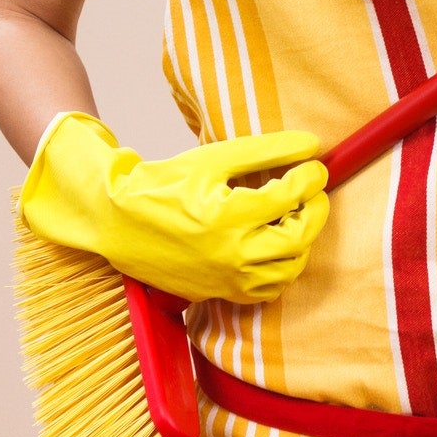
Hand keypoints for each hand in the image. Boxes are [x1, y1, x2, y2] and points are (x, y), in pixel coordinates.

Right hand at [17, 113, 330, 302]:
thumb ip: (265, 151)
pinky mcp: (220, 292)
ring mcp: (227, 279)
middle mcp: (231, 254)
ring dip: (302, 242)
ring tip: (295, 216)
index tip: (315, 165)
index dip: (311, 177)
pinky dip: (282, 270)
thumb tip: (310, 144)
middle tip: (314, 192)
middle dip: (316, 211)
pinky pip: (267, 291)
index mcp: (229, 216)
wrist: (120, 222)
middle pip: (298, 238)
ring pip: (289, 270)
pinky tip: (276, 245)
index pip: (290, 196)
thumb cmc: (165, 184)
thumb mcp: (213, 158)